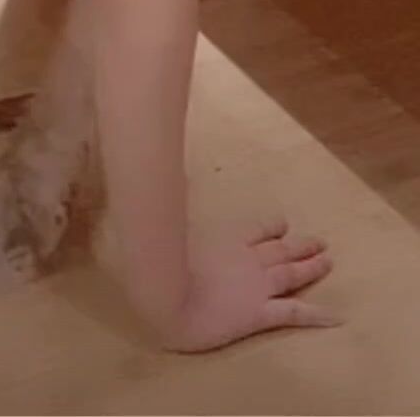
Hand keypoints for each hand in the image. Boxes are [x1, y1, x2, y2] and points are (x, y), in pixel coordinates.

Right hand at [161, 219, 337, 351]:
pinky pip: (293, 313)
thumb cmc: (165, 269)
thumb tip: (176, 182)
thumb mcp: (172, 238)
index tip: (284, 225)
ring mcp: (257, 286)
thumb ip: (181, 219)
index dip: (273, 229)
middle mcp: (248, 261)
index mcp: (227, 244)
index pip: (257, 233)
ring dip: (311, 267)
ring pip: (291, 273)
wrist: (168, 300)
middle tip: (321, 242)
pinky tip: (334, 318)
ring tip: (329, 262)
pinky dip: (315, 315)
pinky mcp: (260, 313)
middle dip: (301, 246)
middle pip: (280, 251)